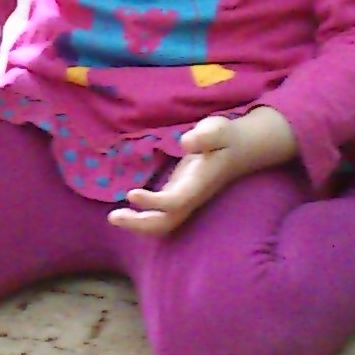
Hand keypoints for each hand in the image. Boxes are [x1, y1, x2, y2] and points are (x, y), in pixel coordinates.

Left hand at [110, 111, 285, 237]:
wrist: (241, 148)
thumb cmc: (227, 137)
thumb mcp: (218, 130)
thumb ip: (205, 136)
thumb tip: (186, 142)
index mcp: (199, 184)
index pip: (175, 201)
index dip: (153, 202)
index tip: (131, 194)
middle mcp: (191, 197)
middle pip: (167, 223)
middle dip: (140, 224)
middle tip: (113, 217)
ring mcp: (186, 198)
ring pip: (164, 222)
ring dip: (139, 223)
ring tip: (115, 217)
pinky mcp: (180, 194)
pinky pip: (162, 213)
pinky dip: (143, 214)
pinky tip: (127, 207)